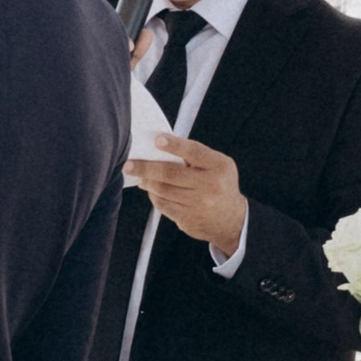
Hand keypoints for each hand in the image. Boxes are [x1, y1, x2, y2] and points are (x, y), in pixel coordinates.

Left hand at [128, 134, 248, 258]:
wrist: (231, 220)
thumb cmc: (218, 184)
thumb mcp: (217, 165)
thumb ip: (195, 156)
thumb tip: (159, 149)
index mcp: (219, 166)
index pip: (194, 152)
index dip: (174, 145)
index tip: (157, 140)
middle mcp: (210, 186)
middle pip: (170, 174)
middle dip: (145, 168)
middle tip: (129, 164)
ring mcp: (199, 205)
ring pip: (163, 190)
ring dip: (147, 182)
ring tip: (139, 176)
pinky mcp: (188, 220)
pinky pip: (163, 205)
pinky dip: (154, 195)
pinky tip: (151, 189)